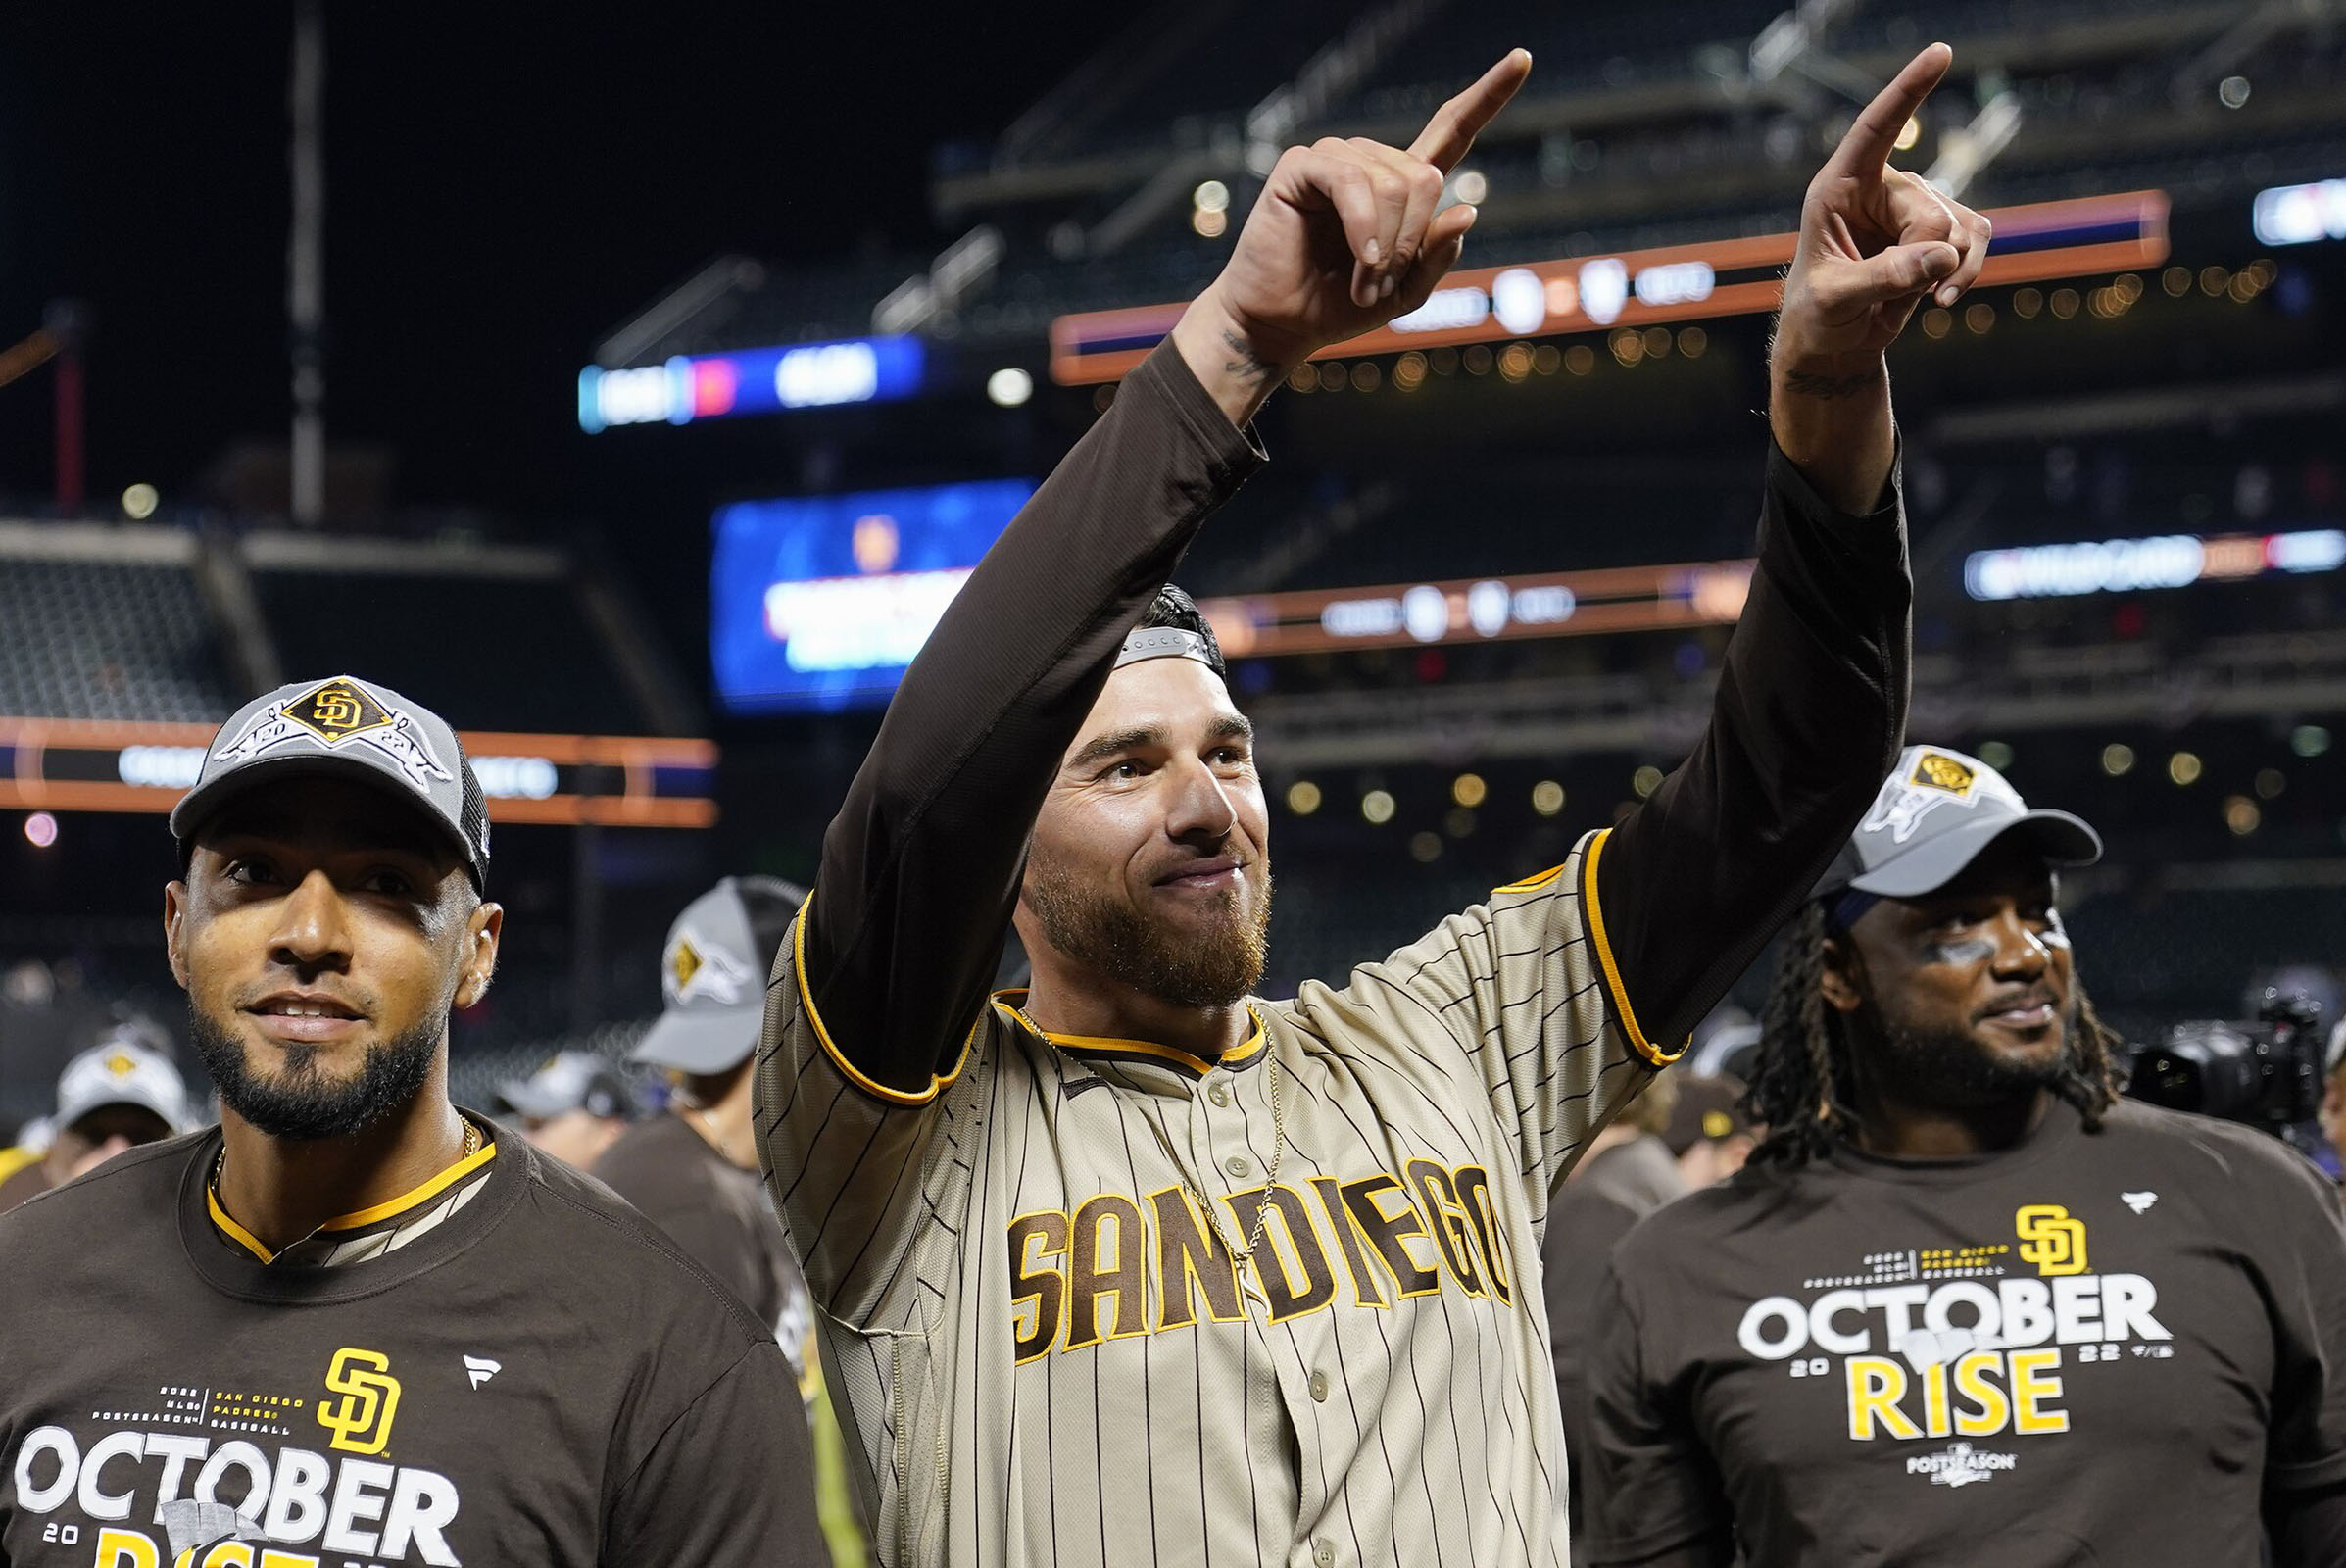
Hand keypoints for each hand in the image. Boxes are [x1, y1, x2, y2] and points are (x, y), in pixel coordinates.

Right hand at [1172, 49, 1531, 423]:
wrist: (1280, 325)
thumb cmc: (1337, 308)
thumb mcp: (1405, 293)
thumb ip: (1437, 255)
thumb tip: (1469, 209)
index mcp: (1402, 186)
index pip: (1452, 130)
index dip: (1488, 96)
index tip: (1524, 59)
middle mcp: (1371, 163)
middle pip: (1425, 176)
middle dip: (1412, 240)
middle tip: (1382, 284)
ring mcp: (1335, 159)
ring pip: (1392, 183)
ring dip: (1385, 245)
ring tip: (1362, 283)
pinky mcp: (1301, 165)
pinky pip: (1350, 180)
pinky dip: (1363, 226)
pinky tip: (1361, 259)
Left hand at [1774, 43, 1991, 379]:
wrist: (1834, 342)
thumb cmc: (1817, 315)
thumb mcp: (1835, 299)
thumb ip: (1883, 277)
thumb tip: (1941, 256)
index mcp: (1839, 187)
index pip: (1875, 129)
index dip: (1907, 92)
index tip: (1941, 52)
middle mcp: (1881, 188)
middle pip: (1931, 215)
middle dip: (1920, 260)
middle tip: (1886, 289)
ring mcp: (1916, 207)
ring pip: (1960, 229)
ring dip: (1948, 271)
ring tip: (1914, 298)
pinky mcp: (1943, 231)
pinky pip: (1976, 240)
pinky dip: (1967, 273)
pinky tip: (1942, 300)